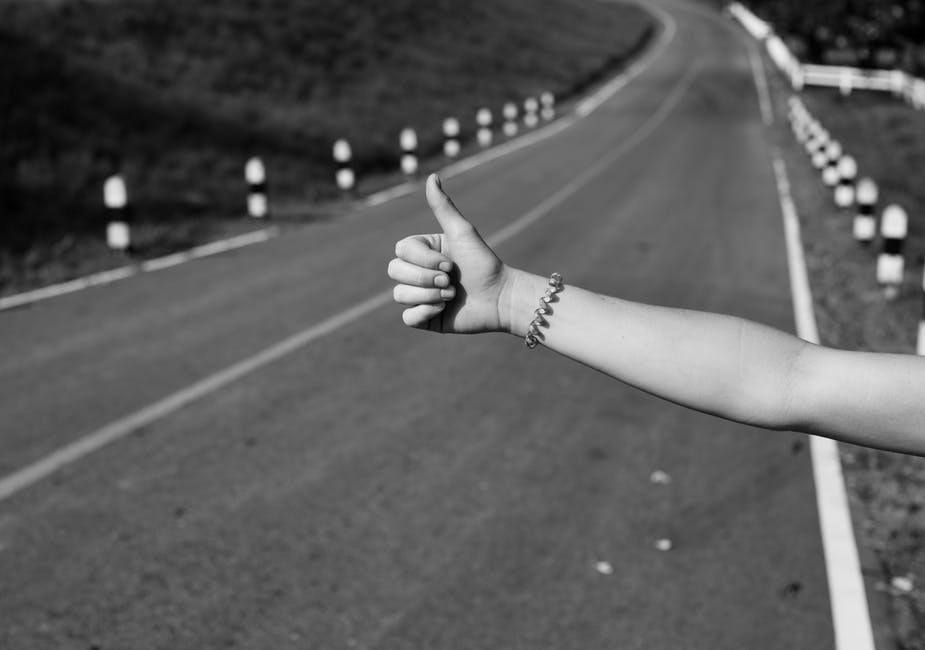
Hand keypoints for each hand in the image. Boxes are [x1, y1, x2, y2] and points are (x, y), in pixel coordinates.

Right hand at [388, 174, 512, 332]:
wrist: (500, 298)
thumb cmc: (483, 263)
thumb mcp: (462, 232)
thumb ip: (443, 207)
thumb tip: (432, 177)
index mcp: (423, 251)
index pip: (400, 251)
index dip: (423, 260)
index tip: (450, 264)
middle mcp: (418, 271)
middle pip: (394, 271)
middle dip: (424, 278)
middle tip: (451, 282)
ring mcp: (420, 295)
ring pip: (399, 295)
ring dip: (427, 295)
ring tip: (451, 296)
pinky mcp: (425, 317)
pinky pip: (407, 318)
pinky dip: (423, 313)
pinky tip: (443, 310)